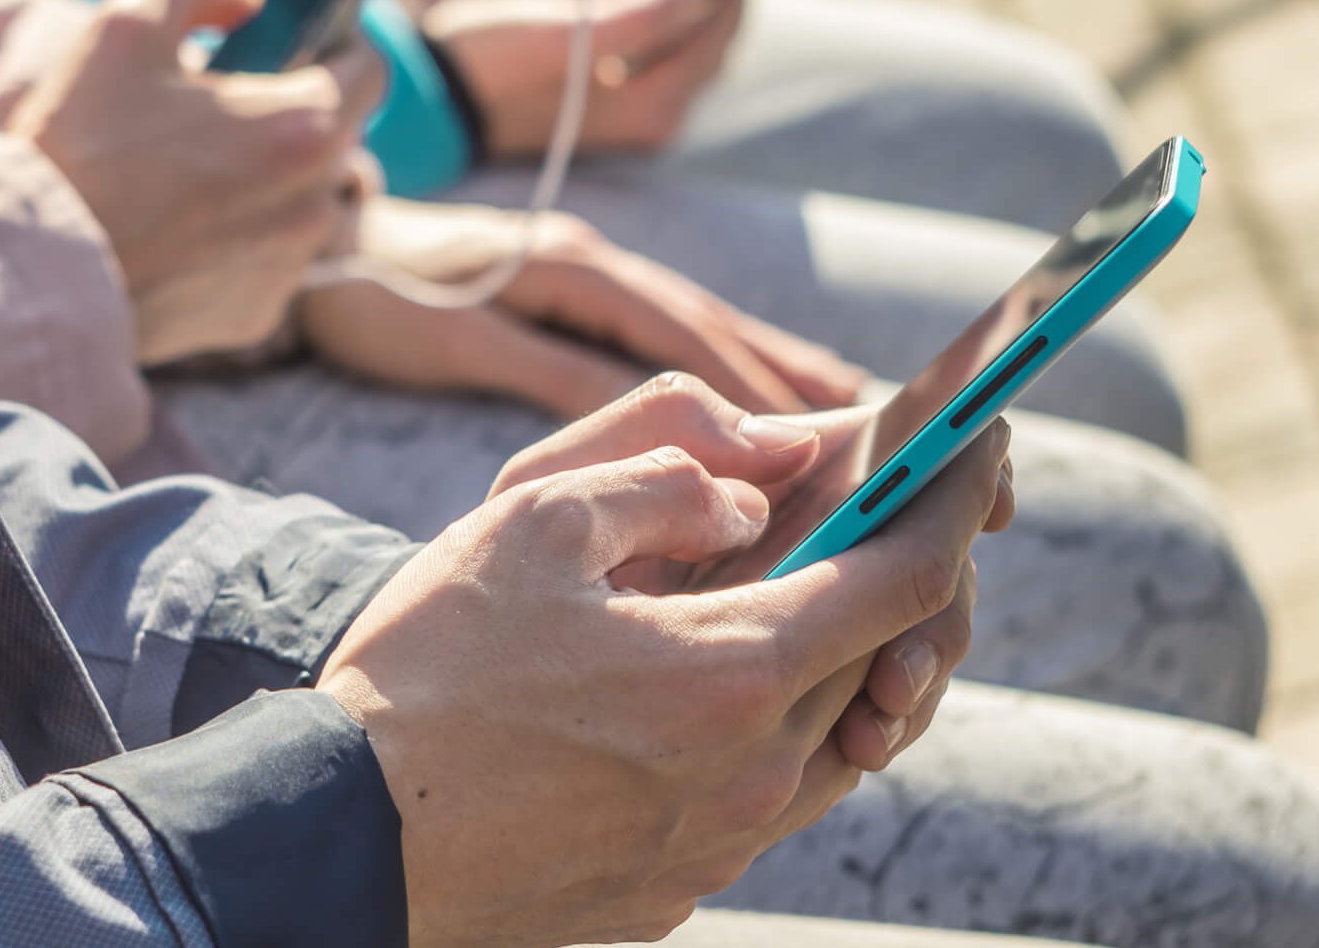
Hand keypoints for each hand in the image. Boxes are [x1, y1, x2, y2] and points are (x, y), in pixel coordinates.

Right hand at [6, 0, 387, 364]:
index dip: (335, 45)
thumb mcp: (124, 25)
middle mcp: (315, 201)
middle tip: (217, 109)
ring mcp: (289, 265)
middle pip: (336, 138)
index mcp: (303, 125)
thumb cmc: (83, 145)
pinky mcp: (256, 314)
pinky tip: (176, 234)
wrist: (37, 275)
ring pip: (303, 202)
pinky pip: (267, 262)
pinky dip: (238, 242)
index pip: (369, 68)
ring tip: (188, 175)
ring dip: (267, 181)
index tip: (289, 43)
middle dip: (289, 114)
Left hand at [299, 199, 866, 416]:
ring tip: (847, 408)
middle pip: (714, 328)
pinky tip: (744, 398)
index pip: (690, 338)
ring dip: (769, 368)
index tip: (837, 430)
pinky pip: (658, 335)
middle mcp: (593, 268)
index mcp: (576, 275)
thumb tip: (650, 412)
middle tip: (877, 421)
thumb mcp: (456, 339)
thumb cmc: (372, 294)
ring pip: (694, 330)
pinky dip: (716, 365)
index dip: (765, 384)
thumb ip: (551, 367)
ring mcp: (580, 276)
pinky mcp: (561, 294)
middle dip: (796, 377)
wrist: (312, 234)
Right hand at [321, 375, 1010, 945]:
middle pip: (884, 656)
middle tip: (872, 492)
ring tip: (777, 585)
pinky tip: (698, 681)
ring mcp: (721, 845)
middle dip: (894, 561)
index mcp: (734, 674)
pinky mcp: (679, 886)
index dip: (960, 491)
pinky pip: (768, 793)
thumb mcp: (531, 523)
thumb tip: (761, 489)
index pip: (909, 574)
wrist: (337, 839)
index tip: (981, 432)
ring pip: (834, 732)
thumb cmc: (423, 675)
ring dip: (833, 649)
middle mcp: (755, 775)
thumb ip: (668, 478)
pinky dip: (771, 719)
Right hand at [424, 0, 747, 156]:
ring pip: (693, 45)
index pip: (719, 23)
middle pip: (715, 36)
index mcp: (653, 103)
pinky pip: (668, 54)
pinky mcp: (618, 110)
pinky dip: (675, 15)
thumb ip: (635, 11)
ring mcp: (638, 119)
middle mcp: (656, 120)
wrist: (436, 100)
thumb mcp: (558, 29)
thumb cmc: (490, 60)